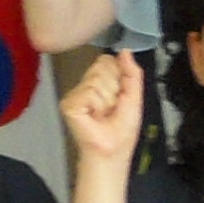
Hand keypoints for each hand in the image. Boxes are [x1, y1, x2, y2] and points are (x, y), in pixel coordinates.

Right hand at [61, 51, 147, 165]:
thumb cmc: (121, 131)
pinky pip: (89, 92)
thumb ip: (132, 73)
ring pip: (97, 80)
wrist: (112, 151)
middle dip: (114, 89)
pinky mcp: (69, 104)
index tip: (120, 96)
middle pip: (102, 67)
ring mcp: (75, 95)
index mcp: (100, 83)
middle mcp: (85, 86)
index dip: (119, 78)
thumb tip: (125, 51)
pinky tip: (94, 116)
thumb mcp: (134, 97)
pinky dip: (98, 105)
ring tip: (104, 114)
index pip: (108, 61)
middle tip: (111, 108)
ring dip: (107, 100)